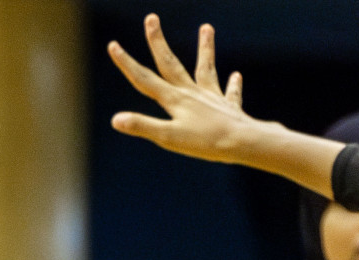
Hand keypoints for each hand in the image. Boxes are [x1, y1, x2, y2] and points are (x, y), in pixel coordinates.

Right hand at [108, 16, 251, 162]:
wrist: (245, 141)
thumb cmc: (206, 142)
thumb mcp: (168, 138)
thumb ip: (142, 126)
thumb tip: (115, 120)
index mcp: (175, 99)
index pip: (144, 79)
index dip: (126, 63)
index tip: (114, 45)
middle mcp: (191, 93)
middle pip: (170, 64)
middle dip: (157, 42)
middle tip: (151, 18)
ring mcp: (211, 98)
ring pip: (205, 69)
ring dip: (205, 48)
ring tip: (207, 27)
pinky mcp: (228, 107)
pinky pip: (229, 93)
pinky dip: (232, 85)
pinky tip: (236, 76)